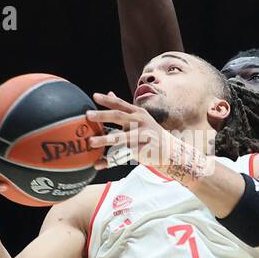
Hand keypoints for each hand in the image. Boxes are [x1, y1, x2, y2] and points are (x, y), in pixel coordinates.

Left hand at [87, 92, 212, 182]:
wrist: (170, 151)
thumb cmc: (149, 132)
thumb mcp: (139, 117)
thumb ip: (123, 108)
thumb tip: (109, 93)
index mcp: (138, 113)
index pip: (121, 104)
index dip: (107, 100)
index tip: (94, 96)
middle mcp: (140, 122)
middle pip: (119, 117)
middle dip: (103, 115)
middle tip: (87, 115)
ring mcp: (142, 137)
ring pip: (120, 138)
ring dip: (104, 140)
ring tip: (91, 142)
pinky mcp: (142, 151)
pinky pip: (123, 156)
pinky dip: (110, 160)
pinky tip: (98, 164)